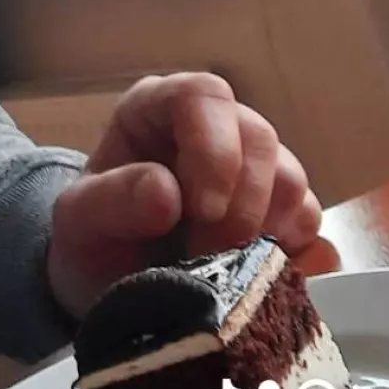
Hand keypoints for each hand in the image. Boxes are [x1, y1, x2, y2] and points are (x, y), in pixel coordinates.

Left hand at [45, 72, 320, 322]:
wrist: (107, 292)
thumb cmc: (90, 242)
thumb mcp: (77, 223)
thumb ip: (110, 201)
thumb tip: (167, 194)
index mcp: (160, 111)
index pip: (204, 97)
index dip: (214, 150)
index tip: (203, 210)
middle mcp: (215, 131)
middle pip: (260, 139)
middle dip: (241, 207)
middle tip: (208, 257)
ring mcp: (252, 173)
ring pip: (292, 180)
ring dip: (267, 232)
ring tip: (223, 270)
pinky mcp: (279, 219)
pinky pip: (310, 227)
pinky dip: (294, 256)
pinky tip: (261, 281)